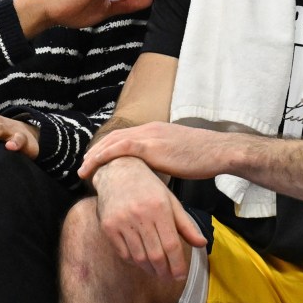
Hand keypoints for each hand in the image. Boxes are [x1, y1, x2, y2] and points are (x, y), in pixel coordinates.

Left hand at [80, 122, 230, 180]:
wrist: (218, 151)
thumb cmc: (204, 158)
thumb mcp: (178, 156)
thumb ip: (163, 159)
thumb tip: (154, 173)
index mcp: (155, 130)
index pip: (125, 137)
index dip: (108, 148)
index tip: (97, 160)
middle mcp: (149, 129)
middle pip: (114, 137)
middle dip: (97, 151)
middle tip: (84, 165)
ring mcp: (150, 135)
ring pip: (113, 141)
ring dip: (95, 155)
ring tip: (83, 169)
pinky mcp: (152, 145)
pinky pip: (120, 148)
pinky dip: (104, 156)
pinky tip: (94, 166)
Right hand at [92, 156, 205, 280]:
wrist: (118, 170)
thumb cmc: (148, 186)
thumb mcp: (170, 201)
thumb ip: (186, 224)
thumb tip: (202, 244)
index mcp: (159, 208)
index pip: (172, 246)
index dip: (178, 265)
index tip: (181, 275)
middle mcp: (140, 215)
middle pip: (156, 255)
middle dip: (165, 272)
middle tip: (169, 277)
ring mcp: (122, 221)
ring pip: (139, 257)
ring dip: (150, 269)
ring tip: (157, 271)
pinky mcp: (108, 226)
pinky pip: (123, 253)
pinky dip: (134, 262)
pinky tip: (142, 261)